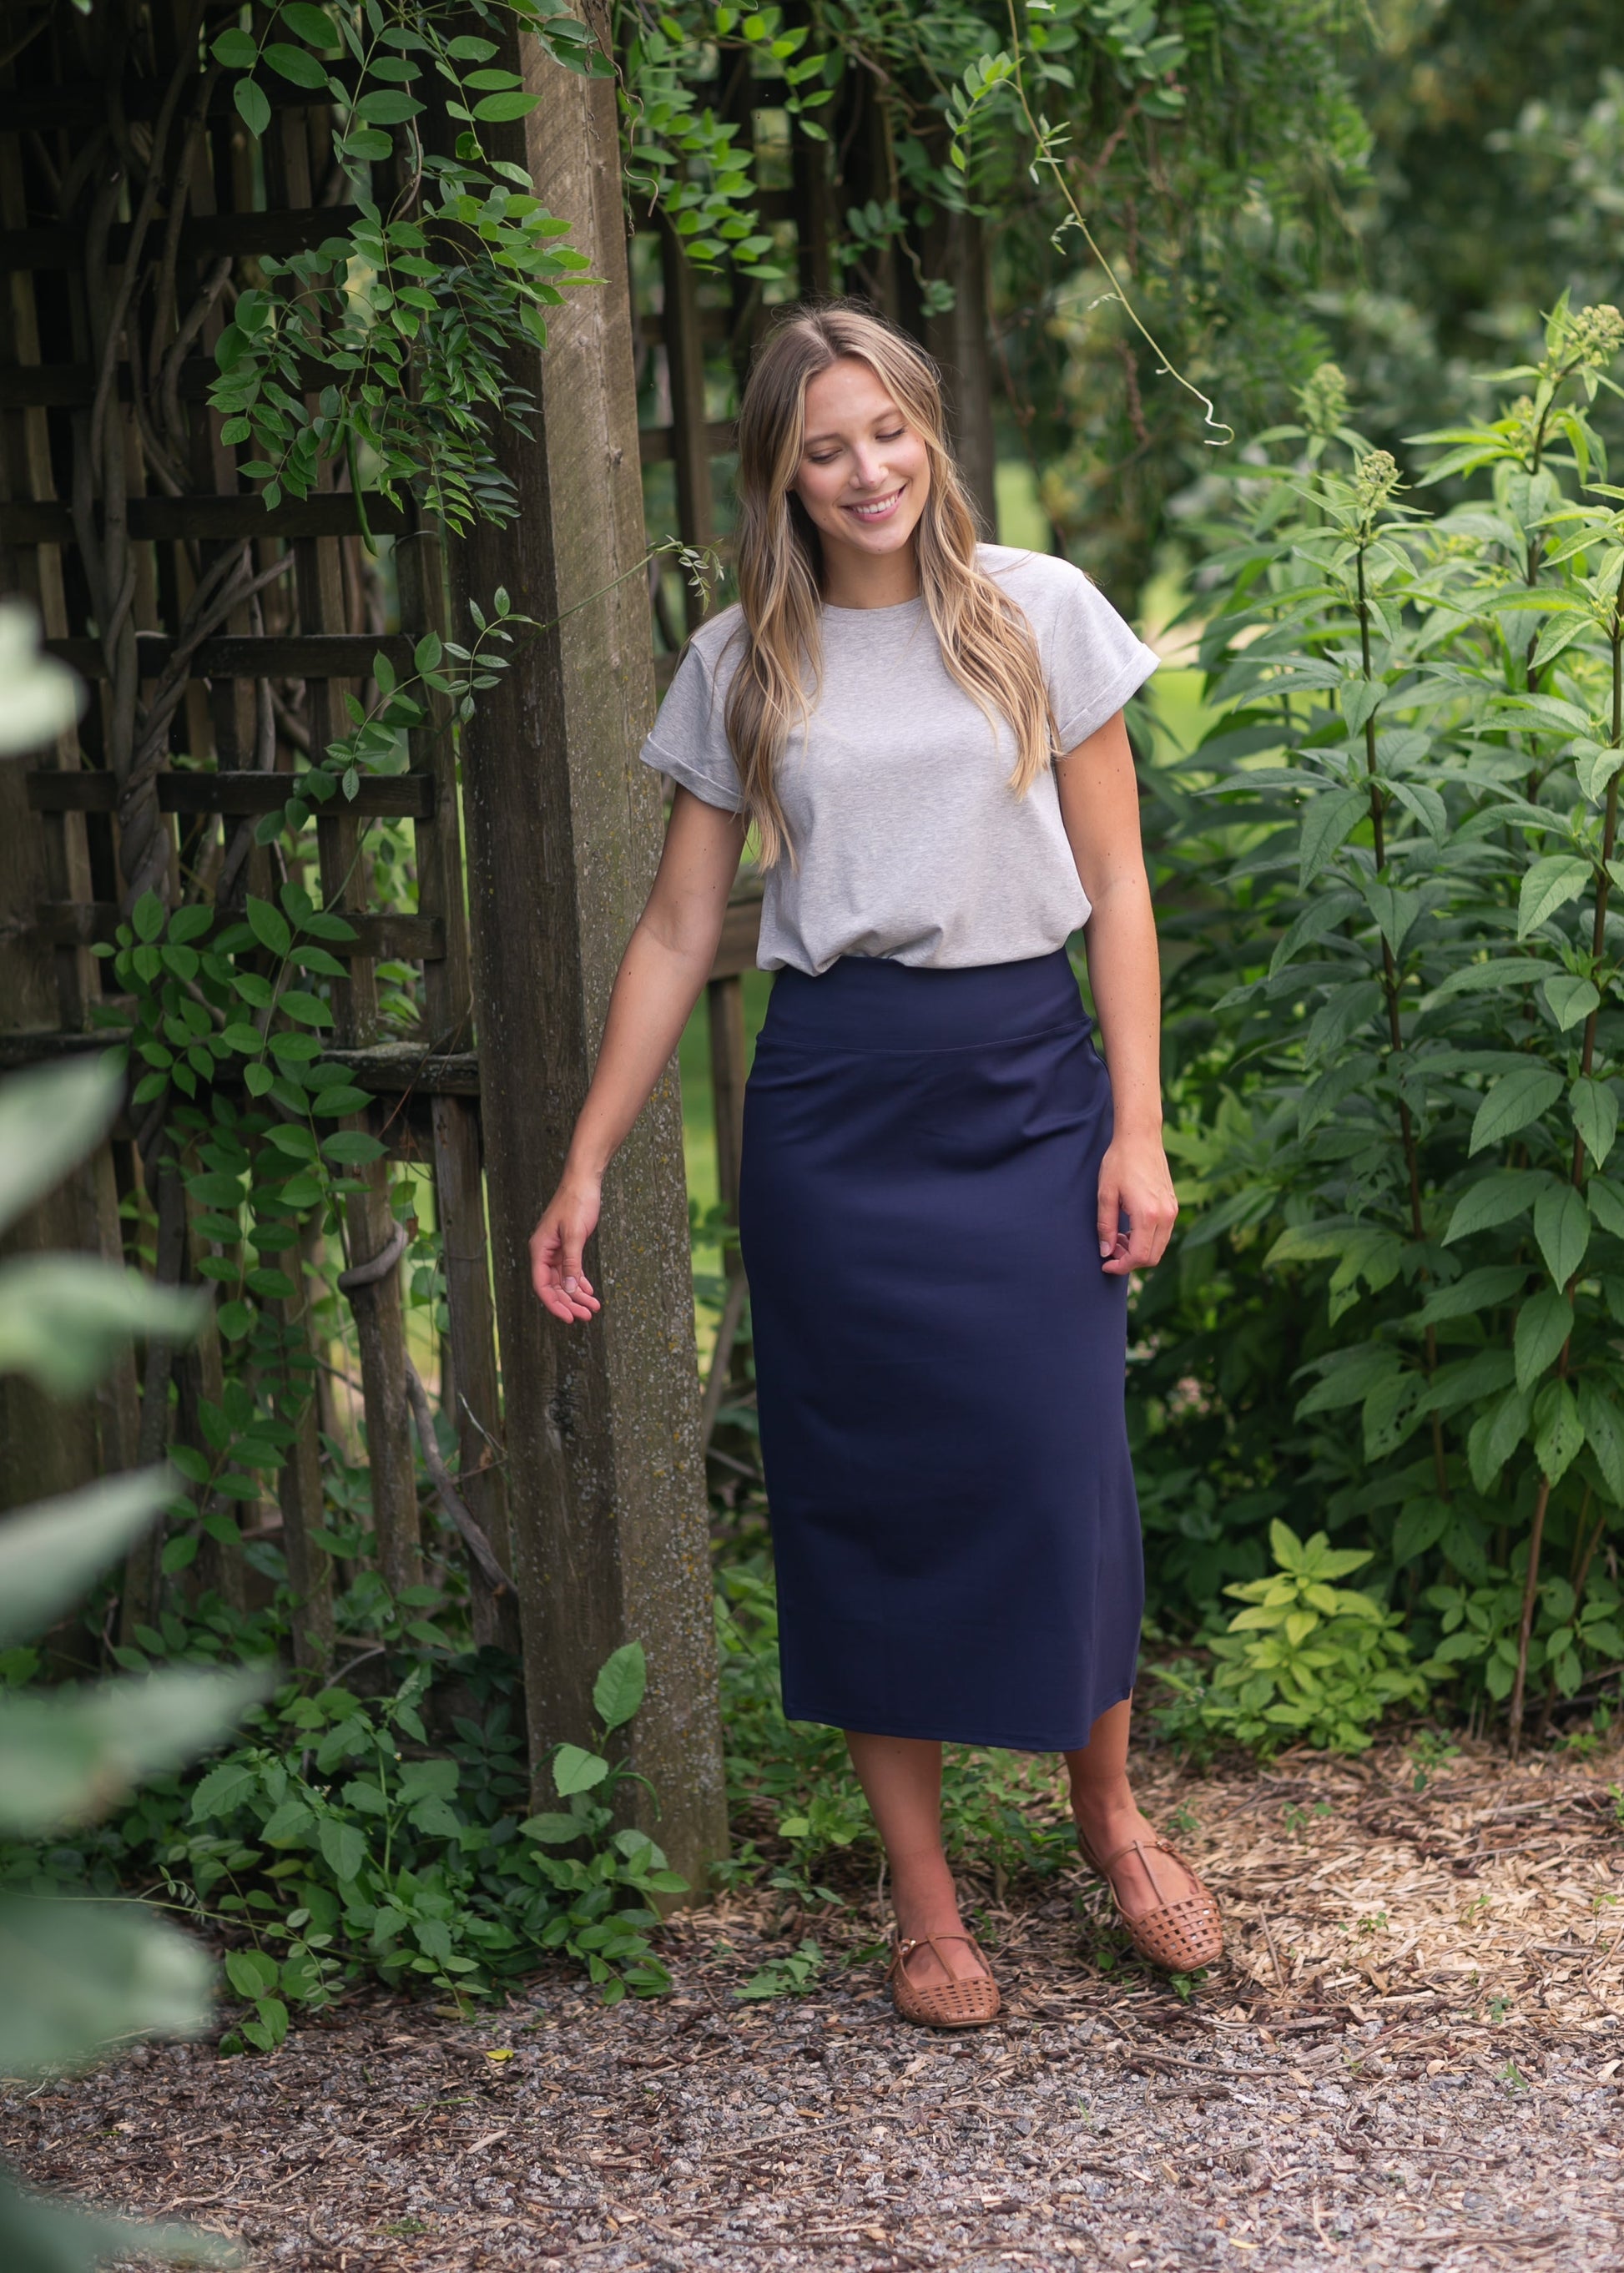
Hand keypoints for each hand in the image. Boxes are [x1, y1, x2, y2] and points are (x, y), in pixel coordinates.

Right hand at [530, 1171, 603, 1322]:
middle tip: (587, 1316)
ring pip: (564, 1281)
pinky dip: (581, 1282)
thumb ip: (572, 1263)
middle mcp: (544, 1252)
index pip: (542, 1285)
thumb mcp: (575, 1235)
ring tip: (594, 1307)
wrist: (584, 1182)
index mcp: (540, 1249)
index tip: (569, 1317)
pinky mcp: (567, 1246)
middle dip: (570, 1303)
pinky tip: (590, 1292)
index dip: (555, 1304)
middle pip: (554, 1287)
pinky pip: (571, 1270)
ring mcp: (556, 1250)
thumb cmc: (577, 1203)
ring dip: (578, 1295)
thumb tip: (571, 1290)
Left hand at [1096, 1131, 1176, 1276]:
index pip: (1139, 1256)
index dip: (1121, 1266)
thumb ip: (1105, 1226)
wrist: (1140, 1138)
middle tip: (1109, 1250)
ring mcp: (1172, 1210)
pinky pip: (1162, 1234)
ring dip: (1138, 1250)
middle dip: (1129, 1261)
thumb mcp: (1105, 1194)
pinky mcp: (1173, 1205)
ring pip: (1159, 1247)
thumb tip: (1105, 1251)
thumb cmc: (1120, 1162)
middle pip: (1152, 1257)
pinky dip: (1147, 1239)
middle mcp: (1166, 1215)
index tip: (1105, 1264)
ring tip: (1117, 1238)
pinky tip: (1129, 1228)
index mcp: (1148, 1215)